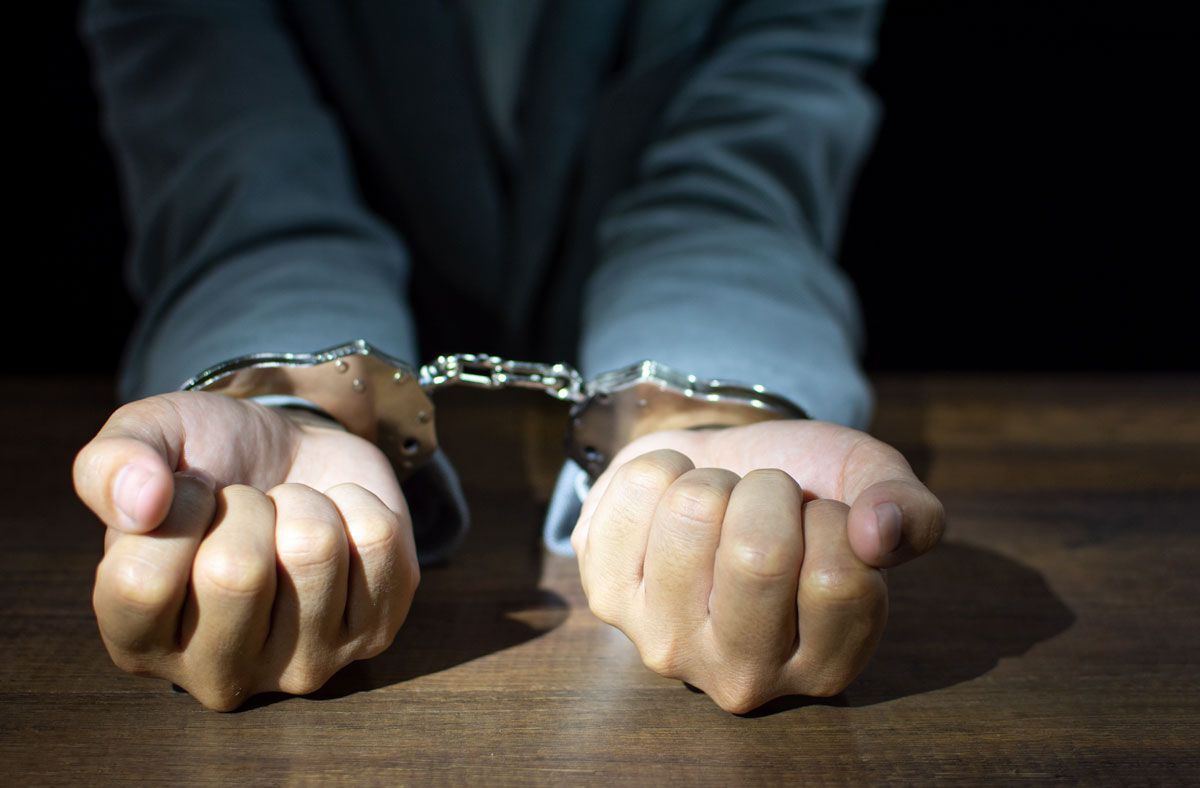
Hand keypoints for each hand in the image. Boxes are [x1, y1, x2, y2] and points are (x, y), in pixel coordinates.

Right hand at [73, 391, 419, 709]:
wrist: (293, 454)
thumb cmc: (207, 463)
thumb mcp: (144, 442)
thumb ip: (109, 465)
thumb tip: (141, 502)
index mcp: (138, 643)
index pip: (142, 583)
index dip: (175, 509)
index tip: (190, 492)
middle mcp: (216, 676)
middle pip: (236, 574)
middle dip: (247, 506)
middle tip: (248, 507)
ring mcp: (303, 666)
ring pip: (315, 550)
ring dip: (305, 504)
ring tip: (291, 514)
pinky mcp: (375, 633)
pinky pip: (378, 539)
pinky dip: (358, 502)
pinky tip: (337, 523)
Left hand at [571, 419, 943, 712]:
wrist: (717, 469)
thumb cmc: (800, 490)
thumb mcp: (869, 488)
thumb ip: (909, 511)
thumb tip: (880, 532)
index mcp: (823, 664)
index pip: (839, 578)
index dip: (831, 517)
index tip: (815, 518)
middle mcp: (740, 675)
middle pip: (757, 554)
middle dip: (768, 491)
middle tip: (762, 501)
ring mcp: (664, 641)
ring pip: (691, 512)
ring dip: (711, 479)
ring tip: (716, 503)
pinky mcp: (604, 594)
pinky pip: (637, 490)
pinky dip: (661, 467)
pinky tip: (668, 503)